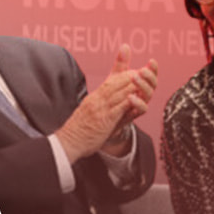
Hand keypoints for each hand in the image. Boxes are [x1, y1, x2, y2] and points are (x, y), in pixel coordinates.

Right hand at [56, 45, 157, 162]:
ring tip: (145, 80)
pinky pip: (119, 107)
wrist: (69, 142)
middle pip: (117, 83)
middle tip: (144, 72)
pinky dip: (129, 101)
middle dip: (132, 76)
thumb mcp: (88, 111)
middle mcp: (97, 100)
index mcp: (94, 98)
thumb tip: (106, 102)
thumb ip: (98, 104)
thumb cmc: (78, 130)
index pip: (111, 81)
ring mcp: (100, 108)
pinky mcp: (104, 119)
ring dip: (133, 85)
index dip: (124, 75)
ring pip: (119, 92)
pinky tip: (137, 97)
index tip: (135, 72)